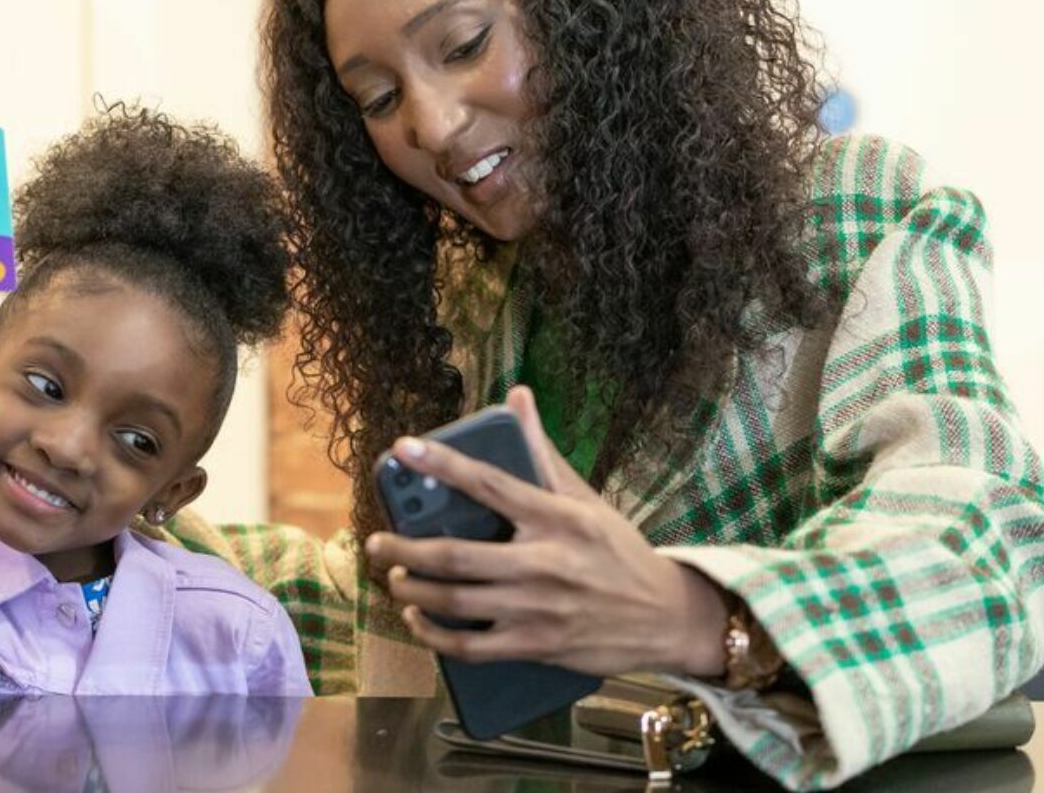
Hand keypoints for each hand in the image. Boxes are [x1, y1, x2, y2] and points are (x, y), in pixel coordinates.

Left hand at [365, 385, 728, 676]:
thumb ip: (542, 451)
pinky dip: (434, 633)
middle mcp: (545, 562)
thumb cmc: (618, 551)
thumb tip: (517, 396)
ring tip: (394, 577)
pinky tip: (417, 618)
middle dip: (403, 548)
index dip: (441, 463)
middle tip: (377, 542)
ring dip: (412, 589)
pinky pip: (471, 645)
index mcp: (557, 517)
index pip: (489, 482)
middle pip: (455, 554)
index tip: (402, 448)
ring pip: (454, 601)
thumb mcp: (585, 499)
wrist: (667, 618)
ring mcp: (538, 608)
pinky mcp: (537, 646)